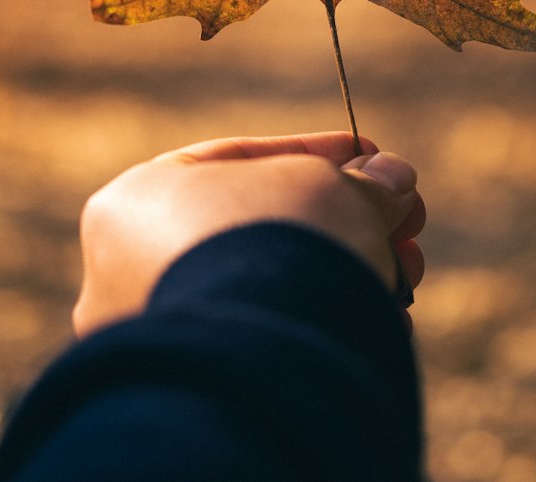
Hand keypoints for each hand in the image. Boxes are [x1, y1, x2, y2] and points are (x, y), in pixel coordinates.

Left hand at [72, 132, 425, 335]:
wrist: (261, 358)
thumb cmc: (281, 245)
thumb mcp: (331, 187)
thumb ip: (359, 181)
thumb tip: (393, 182)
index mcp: (136, 200)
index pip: (237, 162)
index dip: (316, 155)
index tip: (374, 157)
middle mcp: (129, 267)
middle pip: (261, 226)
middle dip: (344, 220)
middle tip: (404, 223)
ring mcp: (159, 329)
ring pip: (271, 285)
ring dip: (346, 269)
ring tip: (406, 272)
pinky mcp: (199, 379)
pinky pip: (270, 336)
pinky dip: (325, 320)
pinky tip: (381, 317)